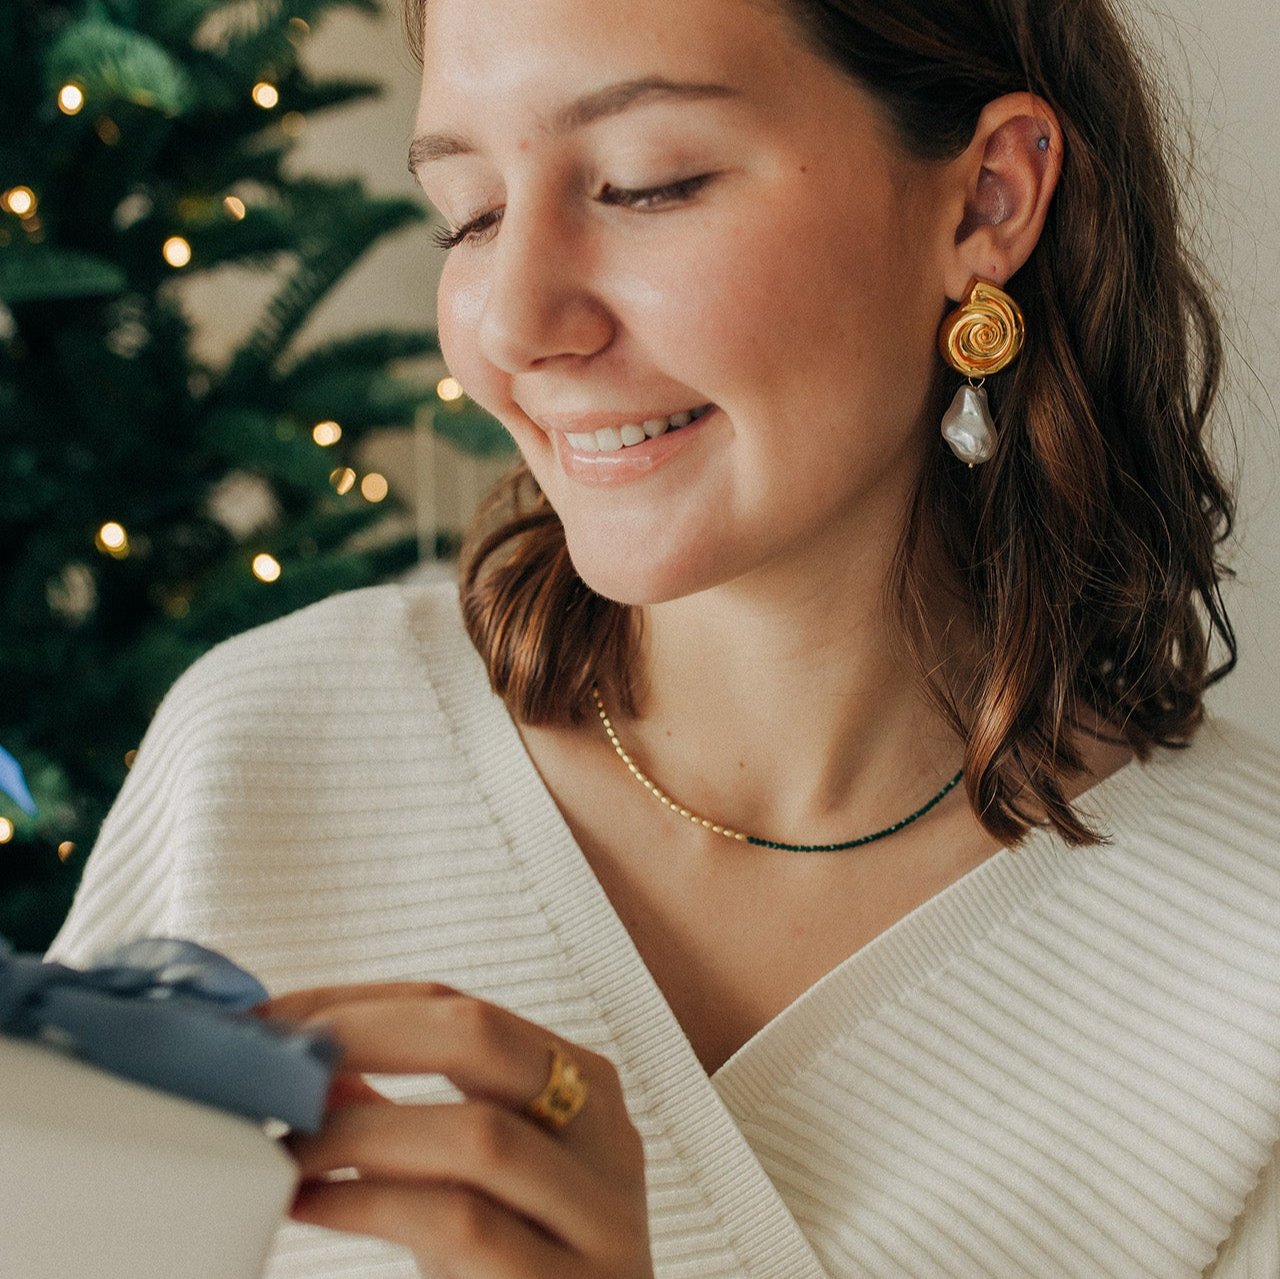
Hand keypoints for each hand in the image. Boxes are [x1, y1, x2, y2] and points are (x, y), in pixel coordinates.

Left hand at [259, 982, 652, 1278]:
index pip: (466, 1010)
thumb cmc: (524, 1272)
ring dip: (359, 1134)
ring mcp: (600, 1216)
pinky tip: (314, 1206)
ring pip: (476, 1137)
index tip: (277, 1020)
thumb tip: (314, 1065)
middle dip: (365, 1036)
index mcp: (583, 1087)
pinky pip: (463, 1225)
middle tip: (280, 1064)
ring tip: (289, 1150)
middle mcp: (605, 1135)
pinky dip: (372, 1205)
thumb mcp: (475, 1183)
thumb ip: (412, 1123)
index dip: (361, 1005)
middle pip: (483, 1039)